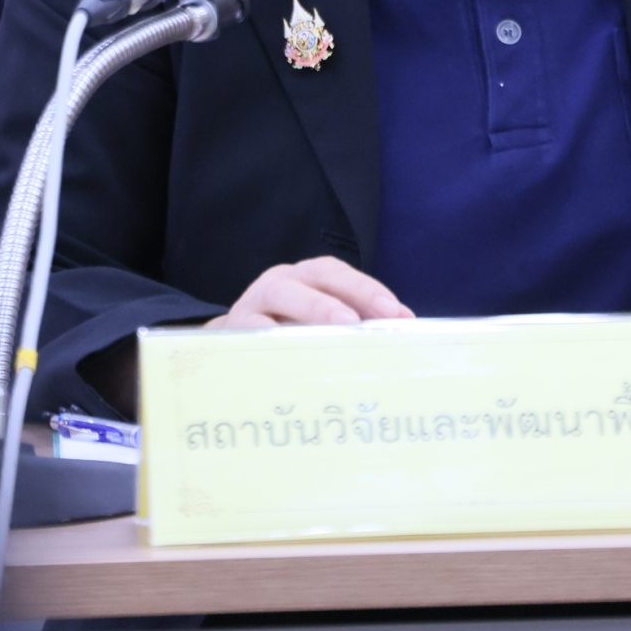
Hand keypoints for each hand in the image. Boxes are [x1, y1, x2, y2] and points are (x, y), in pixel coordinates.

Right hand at [207, 256, 413, 327]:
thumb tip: (403, 330)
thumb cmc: (283, 333)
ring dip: (315, 309)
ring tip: (344, 328)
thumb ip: (355, 323)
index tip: (397, 314)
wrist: (227, 345)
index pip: (339, 274)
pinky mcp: (233, 330)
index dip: (369, 290)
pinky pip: (252, 331)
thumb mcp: (316, 323)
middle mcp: (282, 282)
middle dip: (352, 293)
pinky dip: (273, 340)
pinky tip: (296, 356)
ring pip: (282, 295)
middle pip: (317, 277)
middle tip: (380, 317)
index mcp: (307, 278)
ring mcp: (254, 303)